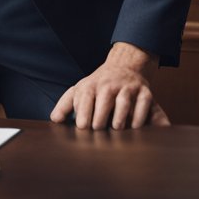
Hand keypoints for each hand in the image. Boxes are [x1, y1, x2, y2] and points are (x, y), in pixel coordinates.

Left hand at [50, 42, 168, 128]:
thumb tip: (54, 120)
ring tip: (116, 129)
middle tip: (98, 130)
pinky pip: (143, 104)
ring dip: (120, 116)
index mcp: (90, 86)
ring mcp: (127, 88)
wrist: (124, 68)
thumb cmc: (98, 85)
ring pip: (123, 101)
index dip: (84, 112)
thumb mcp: (80, 90)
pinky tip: (134, 127)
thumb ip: (66, 105)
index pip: (85, 98)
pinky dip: (139, 115)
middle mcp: (108, 85)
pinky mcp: (144, 92)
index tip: (82, 127)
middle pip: (104, 100)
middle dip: (100, 115)